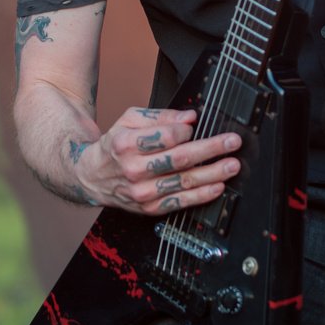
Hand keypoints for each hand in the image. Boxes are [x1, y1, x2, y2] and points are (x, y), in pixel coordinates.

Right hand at [76, 107, 241, 213]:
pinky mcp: (149, 208)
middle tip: (232, 143)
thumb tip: (189, 117)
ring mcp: (142, 191)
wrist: (92, 178)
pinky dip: (201, 195)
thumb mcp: (130, 121)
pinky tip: (217, 187)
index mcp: (127, 144)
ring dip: (213, 173)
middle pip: (180, 159)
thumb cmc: (115, 146)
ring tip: (232, 165)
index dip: (186, 130)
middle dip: (211, 149)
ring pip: (185, 182)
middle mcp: (134, 169)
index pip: (167, 136)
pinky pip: (181, 202)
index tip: (196, 126)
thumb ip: (160, 116)